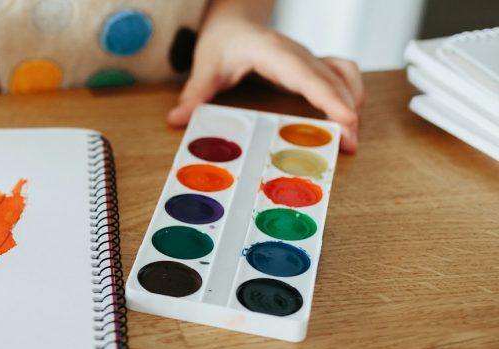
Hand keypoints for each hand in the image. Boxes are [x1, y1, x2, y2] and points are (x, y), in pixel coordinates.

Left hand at [167, 18, 362, 152]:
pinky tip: (346, 118)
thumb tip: (177, 119)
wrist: (233, 21)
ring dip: (353, 100)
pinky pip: (340, 75)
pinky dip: (348, 93)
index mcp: (273, 52)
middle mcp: (296, 54)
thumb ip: (195, 92)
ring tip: (352, 135)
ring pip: (343, 74)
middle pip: (331, 78)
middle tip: (351, 144)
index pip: (307, 75)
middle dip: (346, 110)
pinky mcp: (310, 66)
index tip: (347, 118)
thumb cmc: (222, 40)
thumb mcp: (205, 65)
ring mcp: (307, 59)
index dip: (329, 96)